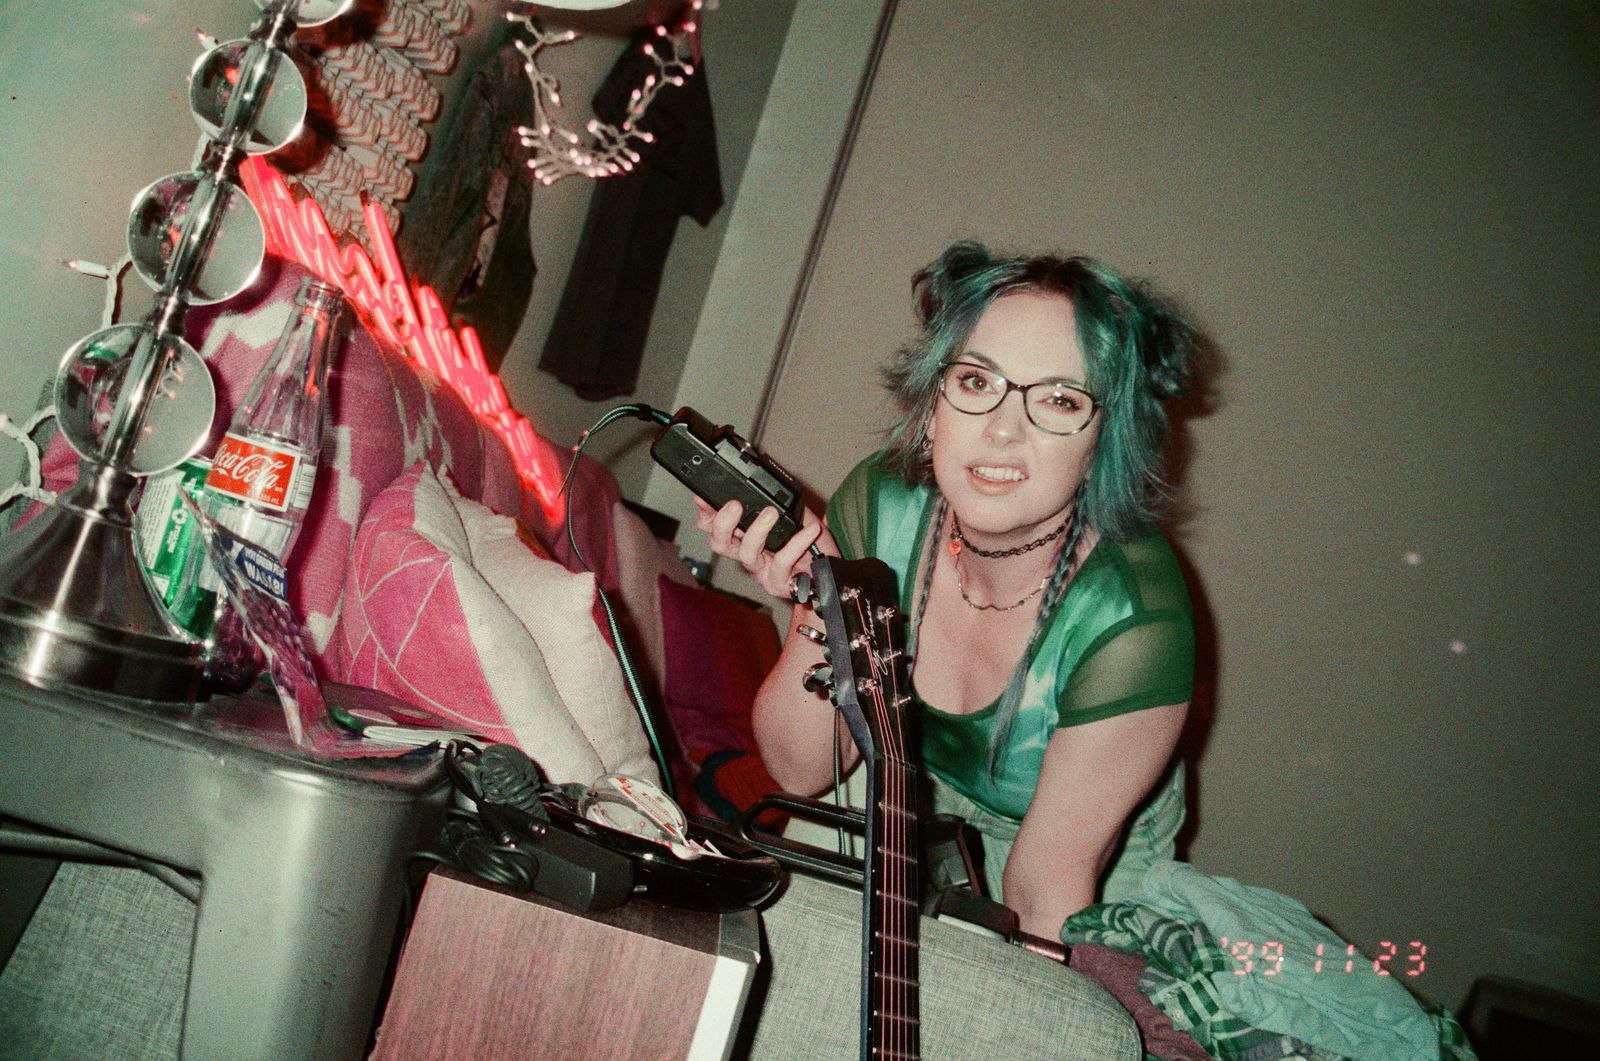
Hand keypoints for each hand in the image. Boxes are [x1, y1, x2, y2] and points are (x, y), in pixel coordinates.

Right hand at [693, 498, 837, 598]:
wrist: (830, 567)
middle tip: (734, 505)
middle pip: (719, 543)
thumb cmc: (809, 541)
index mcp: (743, 536)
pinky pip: (782, 563)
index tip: (705, 497)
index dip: (706, 512)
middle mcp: (748, 554)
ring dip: (757, 531)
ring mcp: (761, 572)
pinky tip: (809, 530)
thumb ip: (773, 499)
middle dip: (722, 523)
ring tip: (771, 513)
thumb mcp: (791, 512)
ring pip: (746, 554)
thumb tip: (764, 477)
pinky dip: (796, 544)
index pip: (713, 526)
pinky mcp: (778, 584)